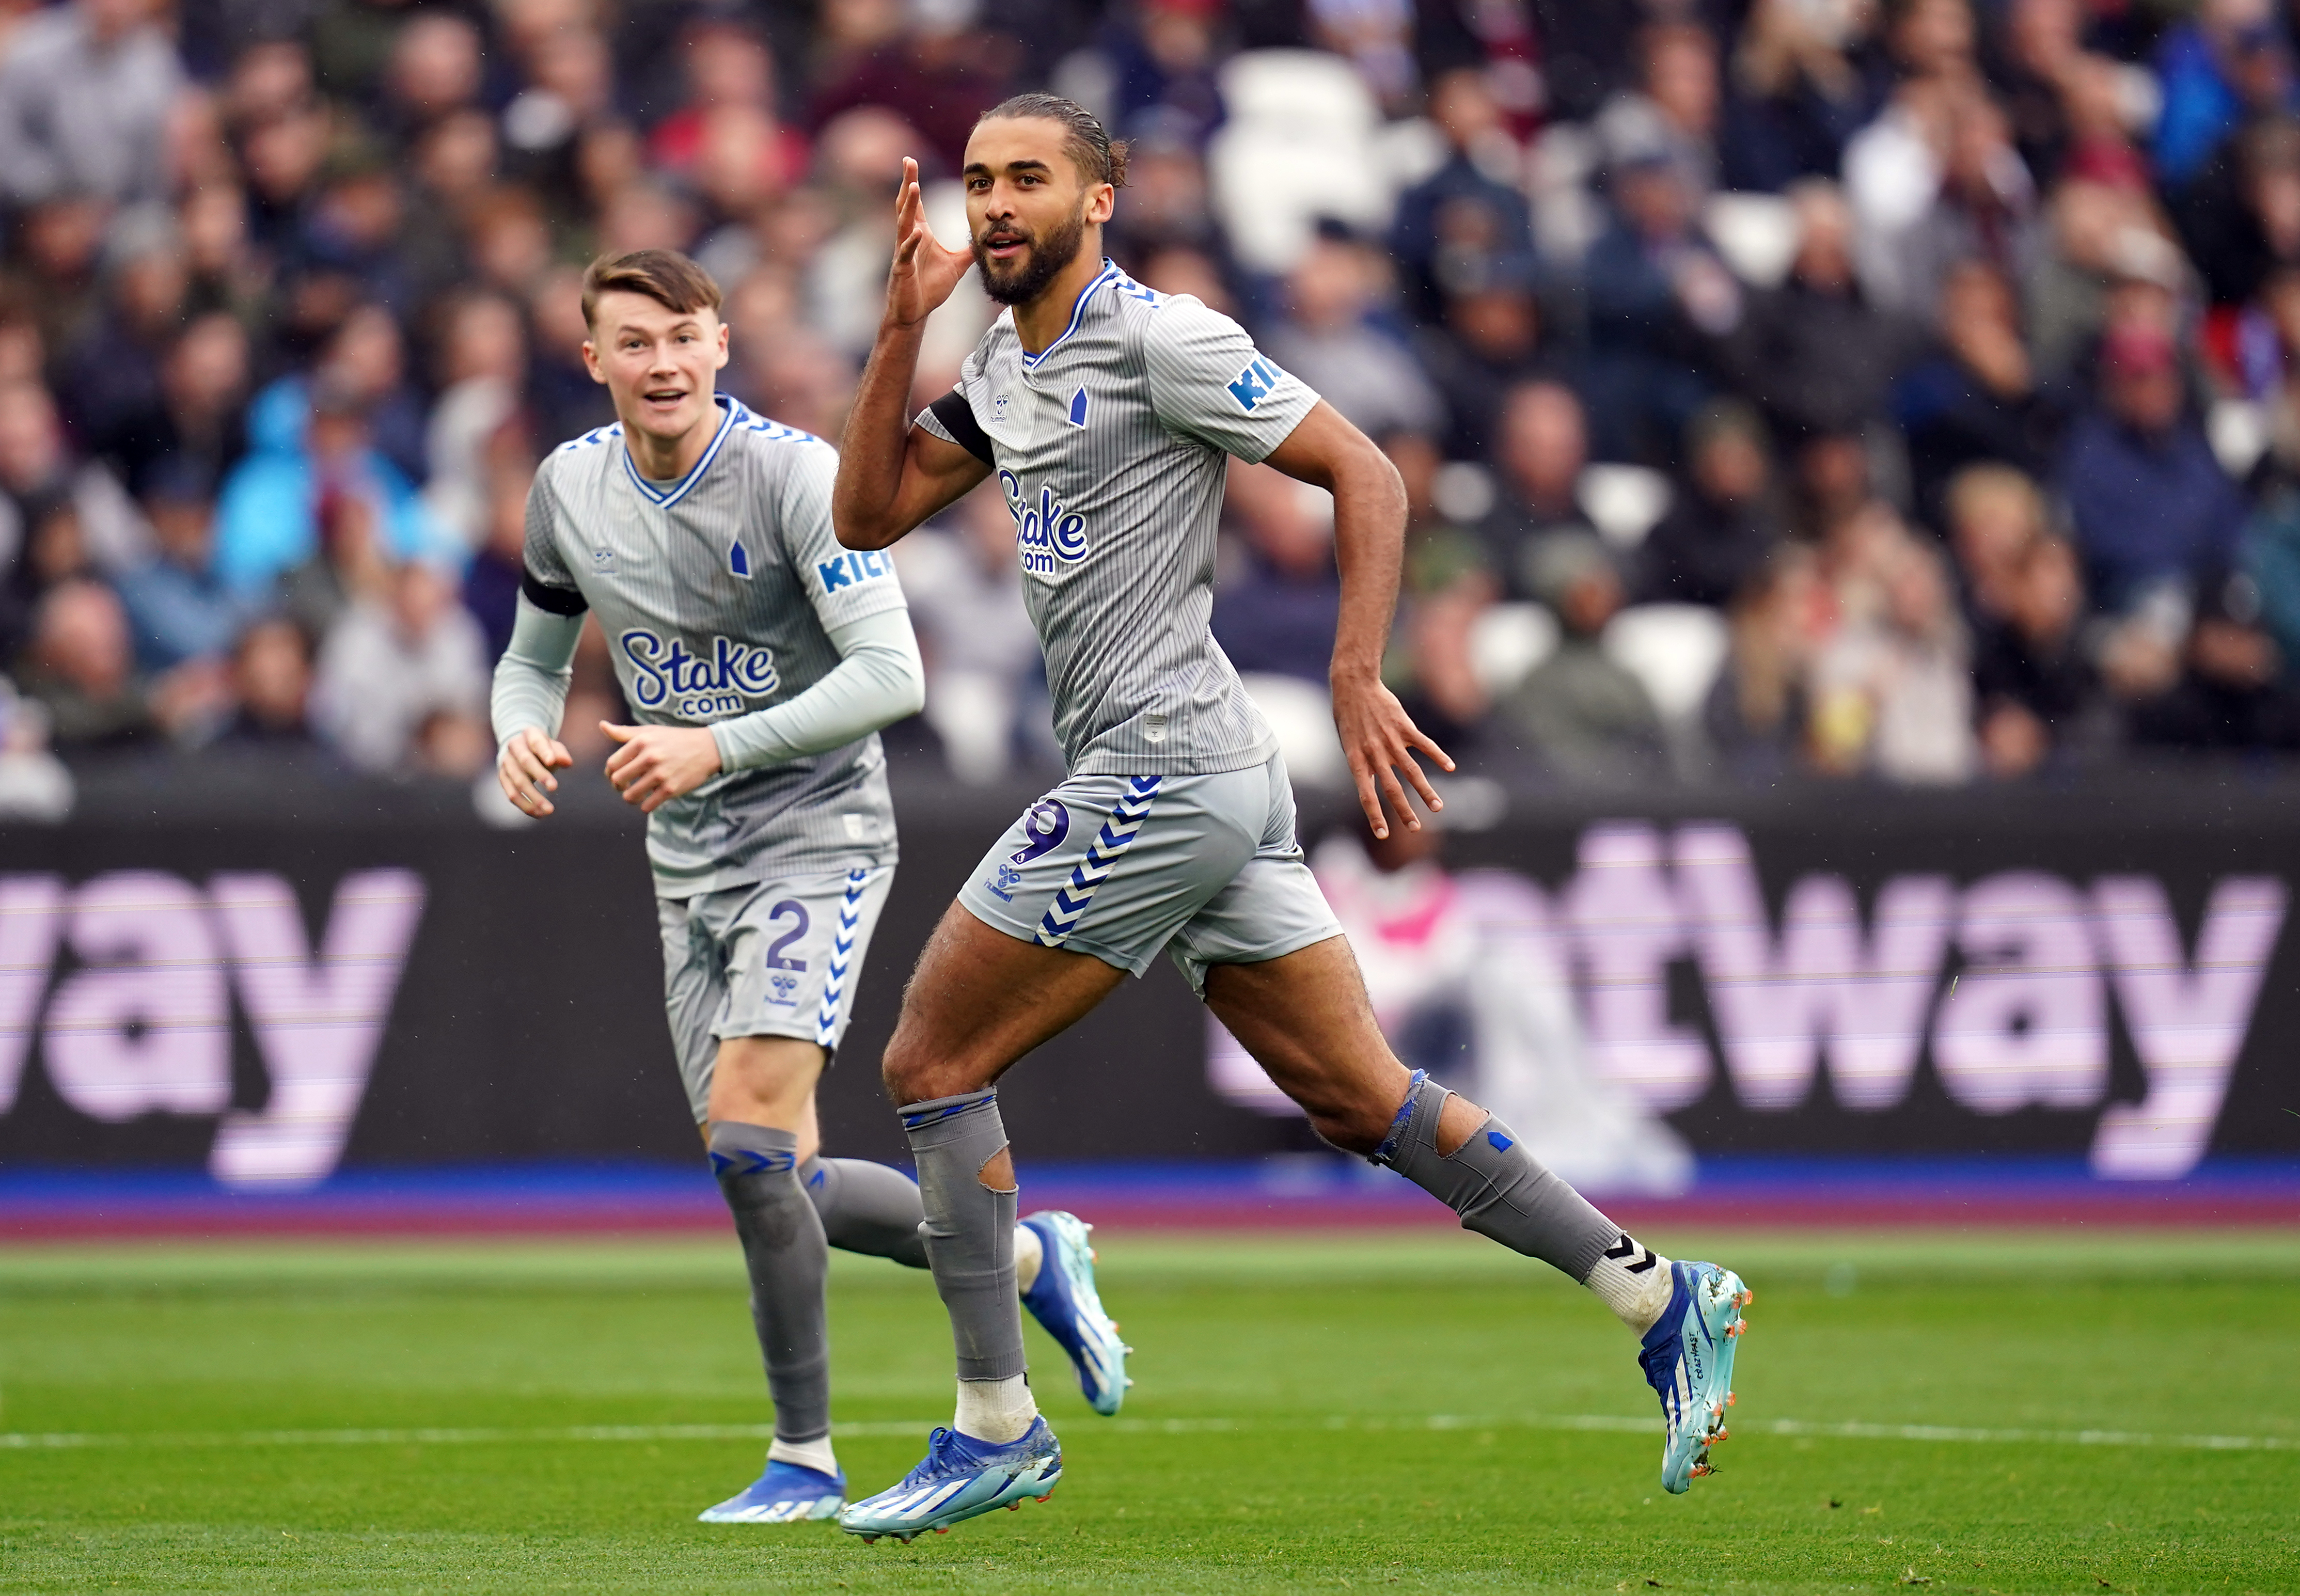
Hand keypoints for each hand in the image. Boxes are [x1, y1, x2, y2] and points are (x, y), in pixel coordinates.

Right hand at [497, 726, 572, 816]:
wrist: (521, 748)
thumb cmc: (543, 748)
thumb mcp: (554, 746)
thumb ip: (560, 753)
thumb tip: (567, 763)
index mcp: (529, 734)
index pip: (536, 742)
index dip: (544, 751)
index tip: (552, 762)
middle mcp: (514, 747)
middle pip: (525, 762)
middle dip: (540, 775)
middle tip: (555, 788)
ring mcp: (506, 762)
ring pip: (517, 781)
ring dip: (533, 797)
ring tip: (549, 810)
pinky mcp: (503, 778)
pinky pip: (511, 794)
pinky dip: (525, 805)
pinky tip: (539, 814)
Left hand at [602, 722, 721, 812]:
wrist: (708, 748)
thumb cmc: (675, 739)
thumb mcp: (650, 731)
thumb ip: (624, 732)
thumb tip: (602, 725)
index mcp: (641, 742)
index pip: (612, 764)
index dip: (610, 773)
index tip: (616, 775)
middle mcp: (650, 757)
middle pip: (618, 781)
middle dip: (618, 786)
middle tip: (624, 787)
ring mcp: (661, 774)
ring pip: (631, 796)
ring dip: (630, 798)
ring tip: (636, 794)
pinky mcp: (671, 789)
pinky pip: (647, 806)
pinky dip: (645, 806)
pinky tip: (650, 799)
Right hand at [885, 157, 972, 328]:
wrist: (916, 312)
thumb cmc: (930, 287)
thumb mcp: (956, 265)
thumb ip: (968, 250)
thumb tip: (986, 239)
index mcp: (920, 234)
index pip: (916, 203)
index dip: (913, 181)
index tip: (911, 161)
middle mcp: (909, 238)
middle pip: (906, 205)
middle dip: (907, 182)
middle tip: (908, 161)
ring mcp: (903, 253)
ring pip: (904, 224)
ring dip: (908, 206)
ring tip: (912, 187)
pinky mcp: (902, 270)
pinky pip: (906, 254)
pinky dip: (911, 244)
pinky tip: (917, 233)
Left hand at [1332, 673, 1454, 839]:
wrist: (1355, 685)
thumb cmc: (1349, 717)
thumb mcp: (1348, 744)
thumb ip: (1362, 765)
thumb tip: (1373, 784)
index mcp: (1357, 760)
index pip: (1366, 795)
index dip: (1375, 815)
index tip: (1383, 835)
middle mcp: (1374, 754)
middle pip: (1392, 789)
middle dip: (1404, 812)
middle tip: (1416, 829)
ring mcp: (1391, 741)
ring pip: (1411, 771)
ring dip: (1425, 792)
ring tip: (1438, 807)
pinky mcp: (1404, 727)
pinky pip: (1424, 745)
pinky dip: (1438, 756)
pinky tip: (1450, 767)